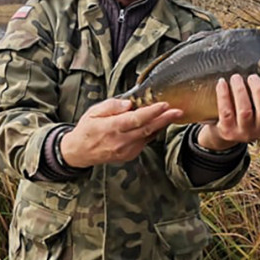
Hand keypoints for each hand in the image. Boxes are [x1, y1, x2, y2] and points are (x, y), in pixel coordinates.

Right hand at [60, 98, 183, 167]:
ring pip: (148, 136)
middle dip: (164, 119)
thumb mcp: (93, 112)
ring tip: (173, 115)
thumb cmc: (87, 129)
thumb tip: (129, 104)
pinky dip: (153, 133)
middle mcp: (120, 141)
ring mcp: (125, 150)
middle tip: (179, 111)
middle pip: (147, 129)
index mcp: (110, 128)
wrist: (80, 152)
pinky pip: (144, 142)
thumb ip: (111, 106)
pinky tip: (159, 124)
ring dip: (161, 126)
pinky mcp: (129, 155)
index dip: (152, 112)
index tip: (164, 105)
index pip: (135, 119)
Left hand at [196, 75, 259, 150]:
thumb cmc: (246, 111)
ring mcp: (244, 132)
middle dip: (259, 91)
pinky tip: (222, 83)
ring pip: (245, 112)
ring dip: (240, 91)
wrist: (224, 133)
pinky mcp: (227, 131)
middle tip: (253, 77)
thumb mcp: (258, 106)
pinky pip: (226, 112)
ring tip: (236, 77)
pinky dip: (223, 95)